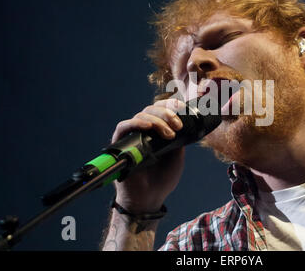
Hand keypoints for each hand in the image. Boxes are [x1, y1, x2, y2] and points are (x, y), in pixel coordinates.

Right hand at [112, 98, 186, 213]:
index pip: (161, 109)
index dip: (171, 105)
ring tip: (169, 135)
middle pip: (152, 109)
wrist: (149, 198)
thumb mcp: (177, 155)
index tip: (183, 109)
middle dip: (167, 113)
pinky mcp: (120, 144)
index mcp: (158, 131)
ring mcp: (132, 136)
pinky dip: (135, 123)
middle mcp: (144, 131)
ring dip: (157, 121)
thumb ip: (179, 139)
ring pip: (141, 115)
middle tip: (178, 126)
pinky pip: (123, 127)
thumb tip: (184, 121)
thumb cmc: (163, 178)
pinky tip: (148, 127)